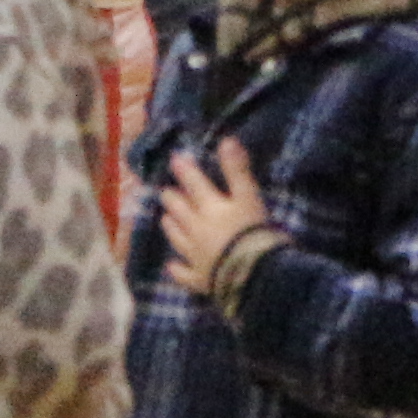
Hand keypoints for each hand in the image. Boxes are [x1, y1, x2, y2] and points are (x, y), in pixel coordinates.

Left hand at [154, 139, 275, 297]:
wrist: (250, 274)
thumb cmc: (252, 232)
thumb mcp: (249, 197)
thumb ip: (237, 171)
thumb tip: (227, 140)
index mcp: (210, 208)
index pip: (194, 185)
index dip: (185, 171)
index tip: (174, 159)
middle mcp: (196, 229)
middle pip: (180, 211)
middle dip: (172, 199)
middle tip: (165, 191)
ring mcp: (195, 255)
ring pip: (178, 238)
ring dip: (171, 226)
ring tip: (165, 219)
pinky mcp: (199, 278)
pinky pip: (184, 273)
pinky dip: (177, 268)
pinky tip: (171, 265)